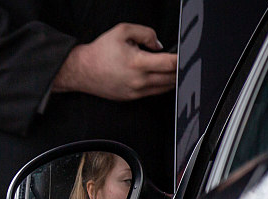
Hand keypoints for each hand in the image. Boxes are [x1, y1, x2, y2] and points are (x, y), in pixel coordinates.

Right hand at [51, 23, 176, 100]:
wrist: (81, 71)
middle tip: (185, 62)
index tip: (187, 55)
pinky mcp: (131, 97)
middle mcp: (138, 80)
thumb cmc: (100, 52)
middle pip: (172, 78)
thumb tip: (159, 45)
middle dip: (181, 69)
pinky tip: (163, 77)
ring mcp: (135, 92)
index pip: (170, 63)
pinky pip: (153, 93)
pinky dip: (162, 85)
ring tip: (176, 70)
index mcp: (138, 63)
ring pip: (164, 88)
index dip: (182, 59)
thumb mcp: (122, 31)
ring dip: (173, 79)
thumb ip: (146, 33)